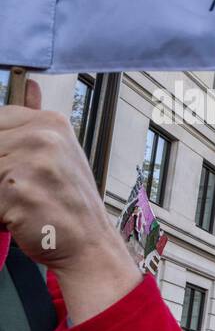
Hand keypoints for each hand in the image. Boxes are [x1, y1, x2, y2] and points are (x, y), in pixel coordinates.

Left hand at [0, 79, 140, 320]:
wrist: (90, 245)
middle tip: (16, 188)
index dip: (0, 151)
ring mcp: (31, 162)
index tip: (12, 167)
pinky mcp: (17, 189)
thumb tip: (30, 85)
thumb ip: (35, 119)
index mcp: (51, 123)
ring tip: (18, 202)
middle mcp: (43, 137)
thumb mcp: (60, 153)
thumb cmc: (69, 203)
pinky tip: (18, 216)